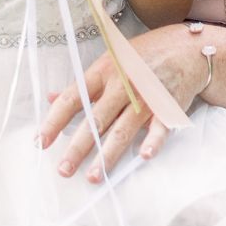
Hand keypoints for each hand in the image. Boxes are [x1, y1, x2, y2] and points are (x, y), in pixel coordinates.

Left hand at [40, 23, 209, 180]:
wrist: (185, 49)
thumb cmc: (142, 57)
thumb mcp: (109, 61)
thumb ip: (82, 84)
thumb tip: (51, 97)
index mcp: (103, 72)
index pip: (73, 99)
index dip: (54, 121)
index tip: (40, 142)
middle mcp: (122, 86)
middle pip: (95, 120)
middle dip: (78, 147)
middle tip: (64, 170)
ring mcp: (145, 98)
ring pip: (122, 130)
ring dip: (107, 155)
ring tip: (93, 177)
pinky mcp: (167, 107)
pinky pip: (159, 128)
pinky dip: (153, 141)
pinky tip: (144, 156)